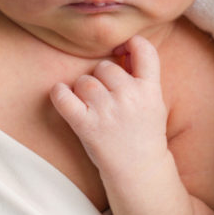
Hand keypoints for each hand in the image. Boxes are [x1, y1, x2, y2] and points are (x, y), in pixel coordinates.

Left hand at [50, 35, 167, 182]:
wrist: (139, 171)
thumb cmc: (143, 131)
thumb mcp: (154, 102)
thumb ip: (142, 75)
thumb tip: (121, 47)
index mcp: (150, 89)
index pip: (144, 49)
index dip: (131, 43)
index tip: (122, 51)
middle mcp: (130, 97)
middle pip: (104, 66)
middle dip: (102, 78)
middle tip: (108, 99)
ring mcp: (107, 111)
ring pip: (84, 80)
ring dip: (83, 90)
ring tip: (93, 107)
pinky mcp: (86, 125)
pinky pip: (64, 98)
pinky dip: (59, 94)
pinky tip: (61, 94)